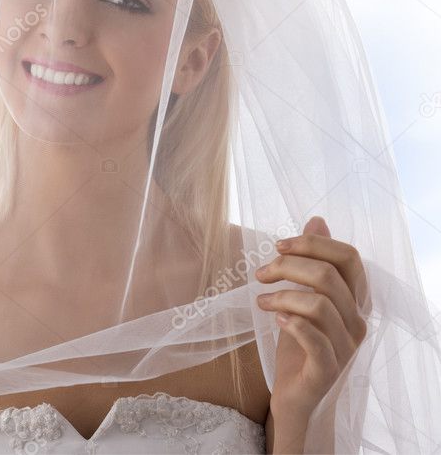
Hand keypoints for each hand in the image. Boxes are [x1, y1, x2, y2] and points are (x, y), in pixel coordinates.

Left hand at [255, 216, 370, 421]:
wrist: (297, 397)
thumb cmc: (299, 344)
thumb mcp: (303, 298)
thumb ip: (314, 262)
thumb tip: (317, 221)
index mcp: (353, 300)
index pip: (348, 257)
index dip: (312, 244)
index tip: (278, 246)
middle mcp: (357, 321)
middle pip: (329, 276)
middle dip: (288, 267)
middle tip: (261, 275)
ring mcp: (346, 347)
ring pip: (320, 305)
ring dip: (282, 296)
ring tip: (261, 302)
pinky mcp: (328, 370)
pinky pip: (315, 340)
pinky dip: (292, 324)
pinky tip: (275, 319)